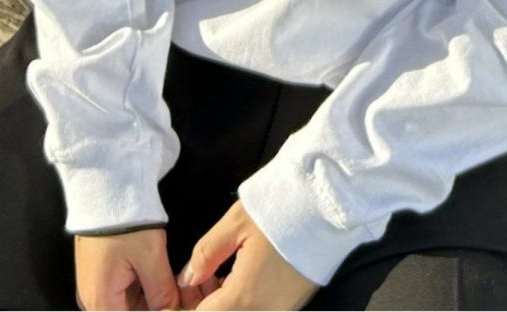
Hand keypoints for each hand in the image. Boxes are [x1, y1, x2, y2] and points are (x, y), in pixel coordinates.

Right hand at [75, 227, 222, 310]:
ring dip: (149, 300)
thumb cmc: (126, 223)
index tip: (175, 307)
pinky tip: (160, 279)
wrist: (105, 189)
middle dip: (154, 307)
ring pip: (127, 305)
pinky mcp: (99, 274)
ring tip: (172, 287)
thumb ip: (162, 293)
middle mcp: (92, 300)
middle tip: (177, 296)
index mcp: (100, 302)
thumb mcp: (150, 257)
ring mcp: (94, 287)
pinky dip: (142, 290)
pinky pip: (121, 293)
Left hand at [175, 199, 320, 310]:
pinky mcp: (294, 303)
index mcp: (244, 298)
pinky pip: (258, 308)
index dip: (183, 309)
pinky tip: (234, 274)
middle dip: (202, 304)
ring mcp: (281, 310)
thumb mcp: (235, 223)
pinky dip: (240, 298)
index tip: (174, 298)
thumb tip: (188, 278)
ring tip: (211, 273)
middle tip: (193, 279)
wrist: (331, 205)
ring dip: (221, 301)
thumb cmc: (281, 209)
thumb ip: (206, 253)